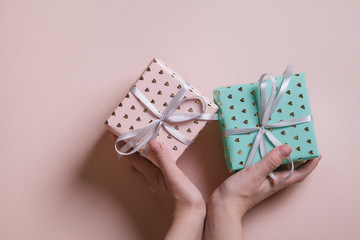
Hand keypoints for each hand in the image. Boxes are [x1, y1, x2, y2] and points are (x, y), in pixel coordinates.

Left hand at [115, 136, 205, 239]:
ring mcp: (158, 182)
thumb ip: (164, 160)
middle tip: (127, 137)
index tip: (115, 133)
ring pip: (144, 166)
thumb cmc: (183, 200)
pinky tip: (161, 160)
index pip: (133, 157)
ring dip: (141, 155)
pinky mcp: (167, 185)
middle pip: (135, 162)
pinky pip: (155, 169)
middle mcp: (152, 178)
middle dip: (129, 150)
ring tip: (142, 145)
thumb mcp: (174, 176)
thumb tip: (153, 142)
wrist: (189, 219)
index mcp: (152, 174)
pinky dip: (154, 161)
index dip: (124, 145)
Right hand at [204, 145, 321, 239]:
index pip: (300, 174)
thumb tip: (288, 148)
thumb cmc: (240, 193)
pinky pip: (264, 164)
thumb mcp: (256, 174)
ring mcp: (263, 179)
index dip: (310, 165)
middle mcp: (272, 180)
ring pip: (277, 165)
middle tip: (299, 142)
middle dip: (297, 156)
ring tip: (281, 140)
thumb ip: (271, 161)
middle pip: (290, 168)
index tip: (317, 153)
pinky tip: (260, 147)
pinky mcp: (253, 176)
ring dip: (281, 154)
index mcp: (277, 182)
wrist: (223, 204)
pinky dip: (266, 155)